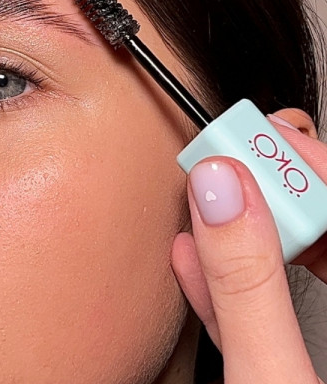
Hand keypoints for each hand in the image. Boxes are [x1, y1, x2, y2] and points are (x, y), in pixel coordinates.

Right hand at [171, 110, 326, 382]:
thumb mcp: (270, 380)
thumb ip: (244, 287)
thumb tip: (217, 192)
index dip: (305, 165)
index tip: (249, 144)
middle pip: (321, 228)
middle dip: (264, 192)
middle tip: (221, 162)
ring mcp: (323, 349)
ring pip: (291, 266)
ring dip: (237, 233)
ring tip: (200, 196)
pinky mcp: (292, 366)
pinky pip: (263, 311)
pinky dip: (224, 285)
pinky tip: (190, 258)